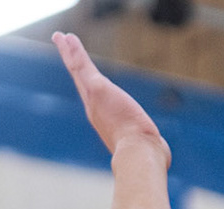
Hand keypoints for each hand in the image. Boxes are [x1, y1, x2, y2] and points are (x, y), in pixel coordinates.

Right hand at [53, 32, 169, 162]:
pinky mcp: (97, 89)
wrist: (138, 155)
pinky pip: (82, 66)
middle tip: (61, 45)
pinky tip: (68, 38)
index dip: (85, 84)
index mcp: (104, 120)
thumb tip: (163, 155)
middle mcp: (94, 110)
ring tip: (60, 36)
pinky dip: (74, 52)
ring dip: (69, 52)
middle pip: (79, 80)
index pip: (92, 97)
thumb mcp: (145, 147)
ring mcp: (93, 100)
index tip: (82, 75)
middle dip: (71, 63)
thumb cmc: (144, 156)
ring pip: (77, 71)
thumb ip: (151, 145)